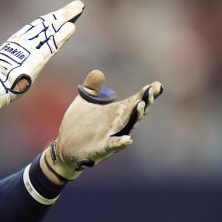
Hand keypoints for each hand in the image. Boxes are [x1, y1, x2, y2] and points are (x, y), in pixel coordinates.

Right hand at [0, 0, 83, 111]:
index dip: (49, 20)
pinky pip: (52, 44)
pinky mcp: (38, 58)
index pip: (36, 28)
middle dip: (62, 14)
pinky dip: (62, 35)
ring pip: (51, 29)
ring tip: (78, 8)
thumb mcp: (4, 66)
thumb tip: (12, 66)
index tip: (58, 14)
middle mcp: (25, 42)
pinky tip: (71, 27)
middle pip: (47, 24)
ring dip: (65, 18)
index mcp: (16, 43)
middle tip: (76, 5)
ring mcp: (31, 48)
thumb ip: (13, 62)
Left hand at [45, 69, 163, 180]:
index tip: (157, 85)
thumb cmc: (77, 125)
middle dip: (144, 101)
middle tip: (152, 90)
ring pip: (126, 125)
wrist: (64, 148)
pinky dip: (121, 142)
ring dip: (134, 116)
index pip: (135, 101)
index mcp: (115, 112)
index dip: (146, 94)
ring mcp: (111, 136)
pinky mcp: (101, 148)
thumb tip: (97, 72)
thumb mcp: (83, 103)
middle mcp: (117, 124)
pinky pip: (113, 145)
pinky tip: (128, 139)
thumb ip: (91, 89)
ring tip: (141, 104)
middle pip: (134, 112)